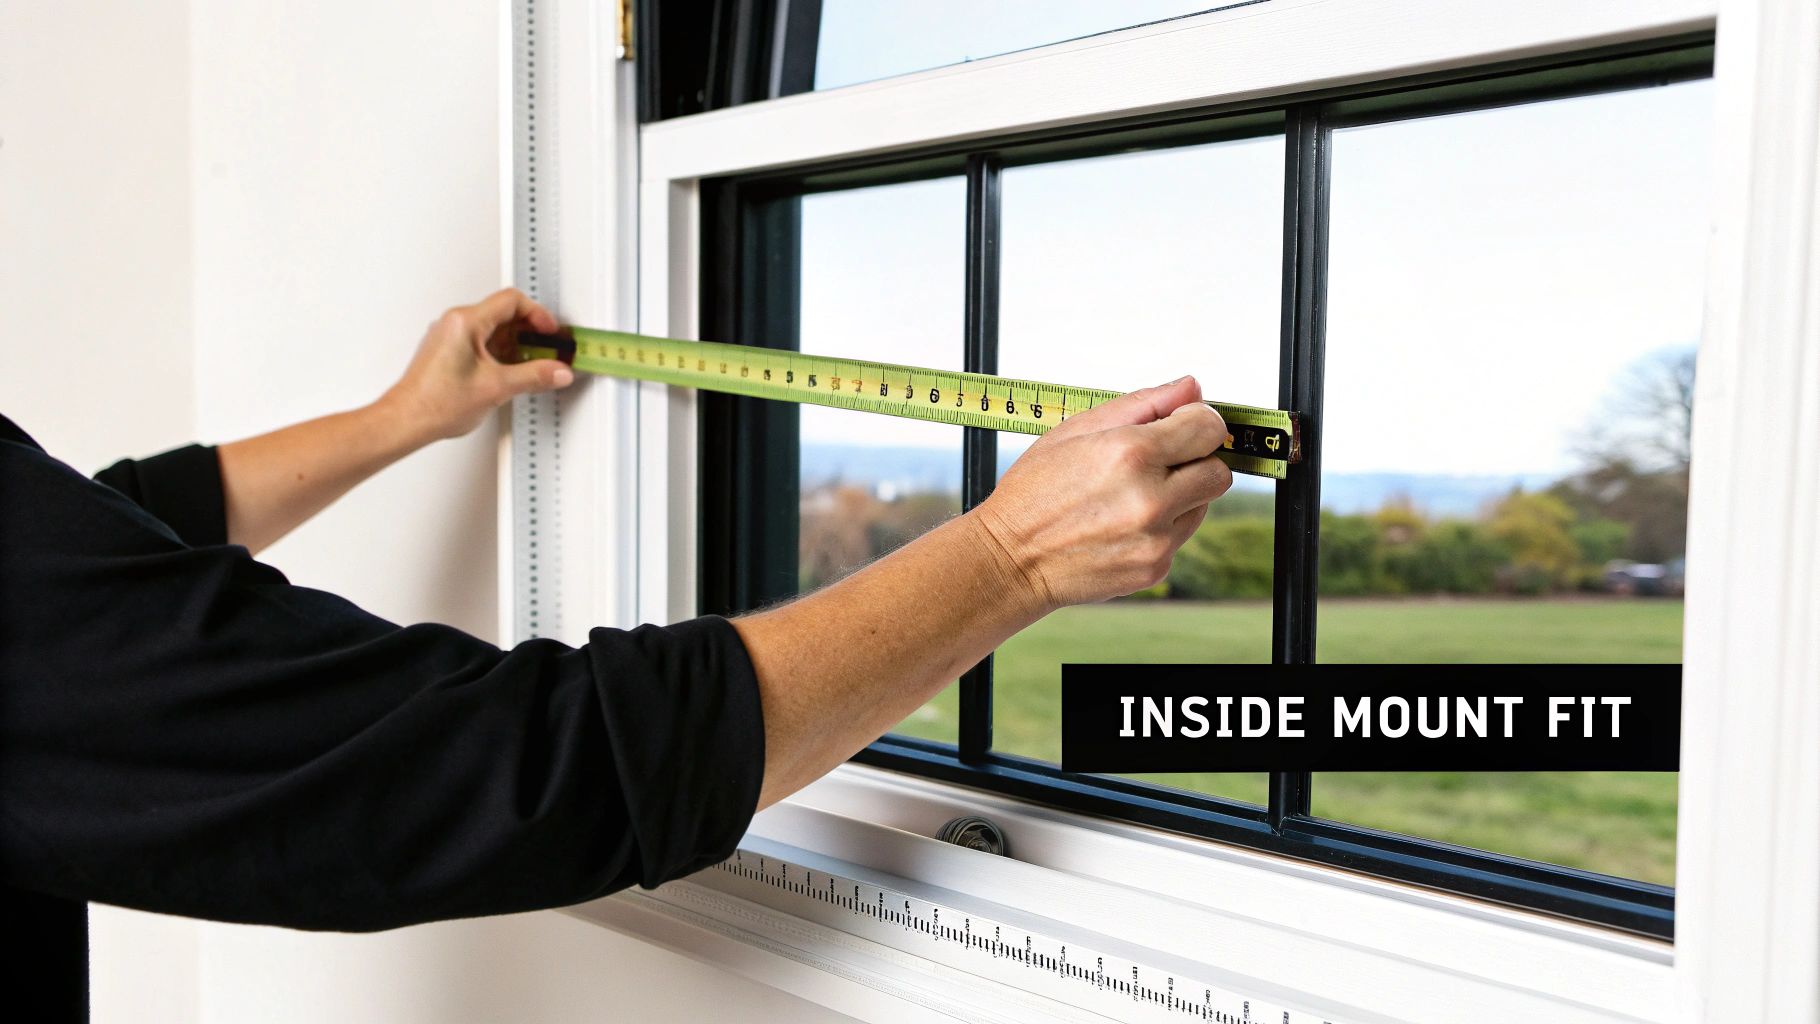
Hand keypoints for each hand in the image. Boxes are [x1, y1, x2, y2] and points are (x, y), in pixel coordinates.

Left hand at [378, 288, 575, 442]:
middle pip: (502, 313)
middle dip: (529, 332)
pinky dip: (499, 353)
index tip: (550, 332)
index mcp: (465, 322)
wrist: (407, 420)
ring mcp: (448, 336)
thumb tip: (557, 371)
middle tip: (546, 349)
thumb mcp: (497, 388)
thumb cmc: (435, 403)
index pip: (511, 301)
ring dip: (515, 344)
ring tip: (531, 364)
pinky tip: (509, 373)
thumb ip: (534, 376)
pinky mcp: (446, 351)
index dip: (538, 315)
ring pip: (491, 329)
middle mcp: (454, 323)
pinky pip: (479, 341)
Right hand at [974, 376, 1232, 611]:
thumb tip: (1191, 387)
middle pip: (1218, 471)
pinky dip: (1162, 526)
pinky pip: (1180, 536)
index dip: (1198, 421)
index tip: (1181, 425)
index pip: (1209, 428)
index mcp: (1131, 454)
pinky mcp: (1155, 568)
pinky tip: (1121, 523)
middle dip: (1196, 460)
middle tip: (1158, 462)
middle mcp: (1150, 499)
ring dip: (1180, 494)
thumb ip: (1143, 403)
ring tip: (1129, 495)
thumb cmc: (1035, 490)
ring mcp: (1155, 539)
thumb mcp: (1076, 429)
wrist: (1011, 559)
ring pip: (1203, 505)